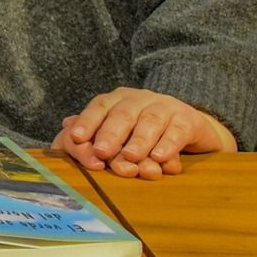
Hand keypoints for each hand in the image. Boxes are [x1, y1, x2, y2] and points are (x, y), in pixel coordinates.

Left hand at [52, 87, 237, 178]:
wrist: (190, 126)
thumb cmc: (144, 132)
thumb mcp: (119, 131)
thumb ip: (93, 130)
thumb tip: (66, 127)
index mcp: (118, 99)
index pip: (99, 107)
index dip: (87, 121)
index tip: (75, 137)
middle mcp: (140, 99)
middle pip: (123, 113)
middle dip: (110, 133)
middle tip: (100, 152)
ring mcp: (165, 107)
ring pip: (150, 121)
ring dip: (140, 140)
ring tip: (131, 157)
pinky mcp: (188, 120)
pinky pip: (177, 131)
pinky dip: (168, 144)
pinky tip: (160, 158)